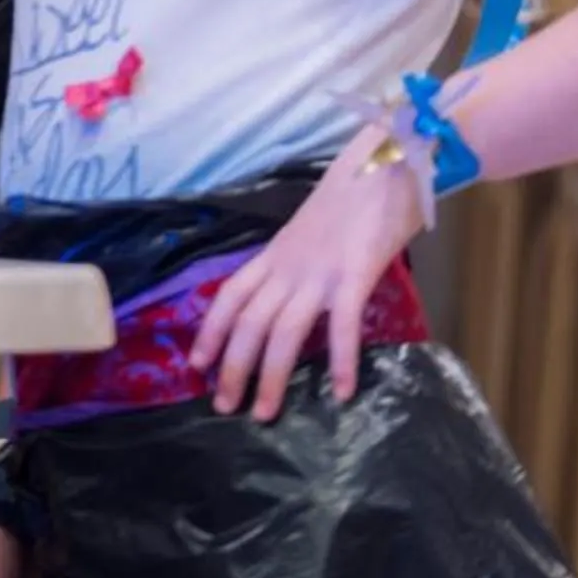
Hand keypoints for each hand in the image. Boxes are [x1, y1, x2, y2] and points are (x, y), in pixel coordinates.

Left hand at [188, 133, 427, 418]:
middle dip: (234, 368)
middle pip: (250, 323)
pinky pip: (343, 324)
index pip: (229, 296)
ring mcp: (319, 271)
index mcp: (274, 255)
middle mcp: (288, 266)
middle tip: (225, 407)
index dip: (211, 331)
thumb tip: (290, 298)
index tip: (196, 365)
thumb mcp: (308, 235)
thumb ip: (295, 264)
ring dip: (273, 376)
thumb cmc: (350, 201)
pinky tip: (340, 391)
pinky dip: (340, 359)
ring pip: (284, 331)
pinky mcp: (355, 274)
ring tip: (266, 413)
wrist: (380, 165)